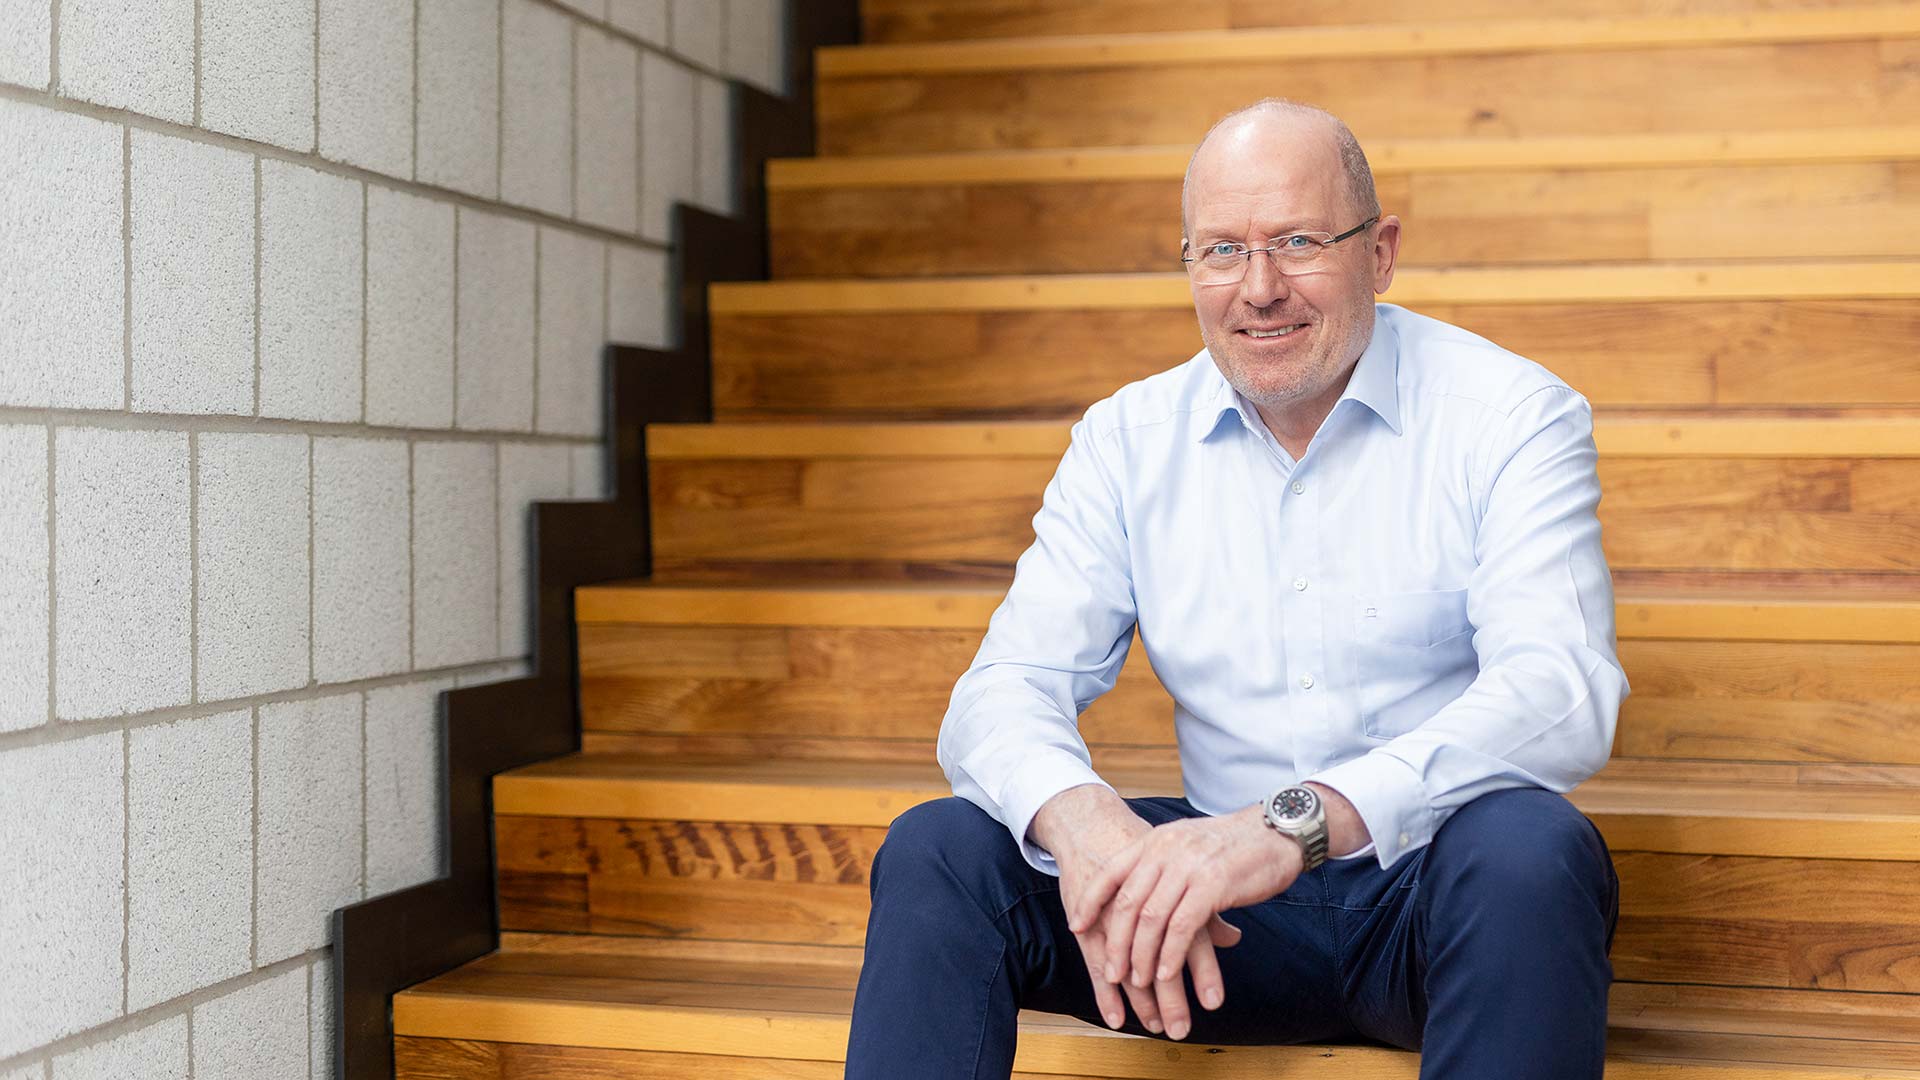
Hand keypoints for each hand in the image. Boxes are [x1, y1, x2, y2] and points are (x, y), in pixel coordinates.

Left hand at [1067, 805, 1302, 1033]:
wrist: (1278, 831)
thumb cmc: (1236, 844)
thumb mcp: (1188, 844)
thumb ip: (1165, 863)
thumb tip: (1146, 892)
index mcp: (1156, 840)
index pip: (1111, 872)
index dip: (1090, 901)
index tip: (1077, 925)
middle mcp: (1166, 850)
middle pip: (1128, 903)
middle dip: (1116, 942)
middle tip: (1112, 972)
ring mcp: (1188, 866)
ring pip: (1151, 919)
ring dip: (1142, 956)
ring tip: (1139, 982)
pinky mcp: (1212, 885)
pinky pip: (1180, 927)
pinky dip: (1169, 955)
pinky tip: (1166, 974)